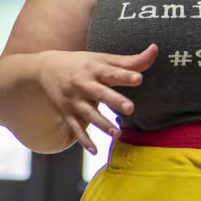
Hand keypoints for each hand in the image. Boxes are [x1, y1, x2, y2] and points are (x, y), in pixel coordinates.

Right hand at [35, 45, 156, 152]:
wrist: (45, 69)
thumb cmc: (81, 63)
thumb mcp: (102, 58)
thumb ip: (130, 60)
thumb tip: (155, 49)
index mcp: (94, 68)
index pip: (111, 72)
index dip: (125, 75)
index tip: (139, 78)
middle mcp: (83, 84)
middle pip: (100, 93)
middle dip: (114, 100)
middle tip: (130, 108)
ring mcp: (73, 101)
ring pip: (88, 114)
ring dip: (102, 124)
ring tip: (116, 133)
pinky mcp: (66, 113)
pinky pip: (75, 129)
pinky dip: (84, 140)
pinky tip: (94, 151)